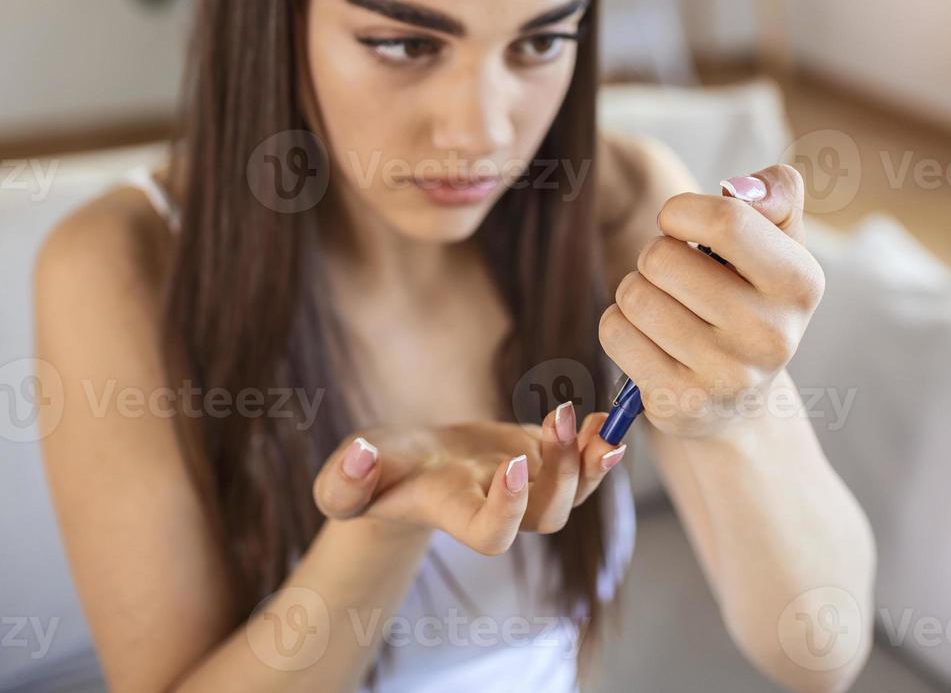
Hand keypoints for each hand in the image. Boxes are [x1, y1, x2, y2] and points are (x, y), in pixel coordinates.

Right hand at [311, 404, 625, 554]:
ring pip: (575, 494)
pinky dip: (598, 441)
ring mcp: (524, 487)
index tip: (513, 462)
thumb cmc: (372, 475)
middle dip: (563, 473)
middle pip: (547, 516)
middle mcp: (498, 508)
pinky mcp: (539, 459)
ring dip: (591, 460)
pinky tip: (607, 416)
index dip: (508, 507)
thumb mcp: (345, 480)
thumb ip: (343, 481)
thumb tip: (358, 457)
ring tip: (602, 423)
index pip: (492, 534)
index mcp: (454, 513)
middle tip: (561, 420)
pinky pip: (582, 462)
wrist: (403, 466)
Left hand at [599, 163, 824, 438]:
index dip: (681, 212)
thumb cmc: (751, 300)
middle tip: (676, 278)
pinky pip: (616, 333)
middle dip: (656, 256)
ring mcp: (726, 375)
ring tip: (666, 307)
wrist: (740, 398)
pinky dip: (620, 327)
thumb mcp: (779, 242)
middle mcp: (771, 334)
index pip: (726, 221)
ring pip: (634, 295)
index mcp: (800, 283)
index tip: (680, 225)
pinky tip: (649, 339)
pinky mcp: (680, 403)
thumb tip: (741, 187)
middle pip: (662, 258)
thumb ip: (776, 193)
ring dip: (636, 292)